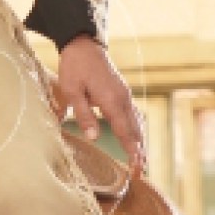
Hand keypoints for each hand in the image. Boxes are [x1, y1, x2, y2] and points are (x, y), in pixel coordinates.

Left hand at [56, 37, 146, 170]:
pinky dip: (136, 128)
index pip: (125, 132)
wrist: (83, 43)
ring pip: (136, 122)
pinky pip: (133, 114)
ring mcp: (125, 94)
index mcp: (112, 100)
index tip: (137, 167)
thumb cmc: (75, 66)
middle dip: (139, 151)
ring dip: (139, 141)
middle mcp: (123, 98)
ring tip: (141, 158)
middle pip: (135, 130)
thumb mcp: (72, 91)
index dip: (131, 151)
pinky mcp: (122, 91)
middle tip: (142, 171)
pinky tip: (135, 136)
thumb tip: (94, 137)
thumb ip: (83, 114)